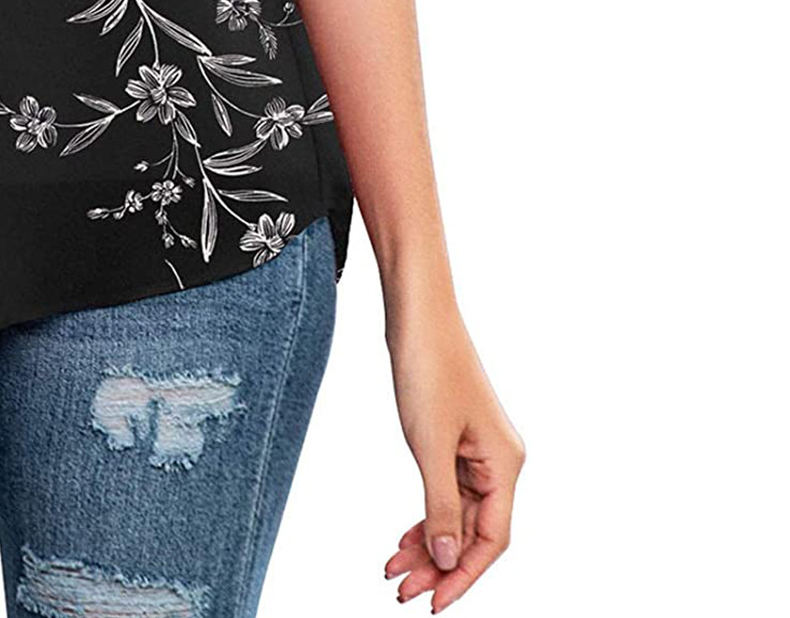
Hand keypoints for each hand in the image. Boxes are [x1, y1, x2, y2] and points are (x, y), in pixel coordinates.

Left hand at [383, 308, 523, 610]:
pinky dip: (426, 515)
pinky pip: (447, 492)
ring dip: (429, 544)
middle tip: (402, 593)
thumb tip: (446, 559)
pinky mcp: (455, 438)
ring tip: (395, 572)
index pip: (491, 540)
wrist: (417, 311)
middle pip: (474, 532)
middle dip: (439, 565)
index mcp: (505, 463)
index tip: (432, 603)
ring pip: (457, 515)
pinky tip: (404, 538)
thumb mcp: (428, 443)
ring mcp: (477, 450)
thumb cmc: (427, 366)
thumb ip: (440, 505)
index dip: (463, 576)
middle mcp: (499, 461)